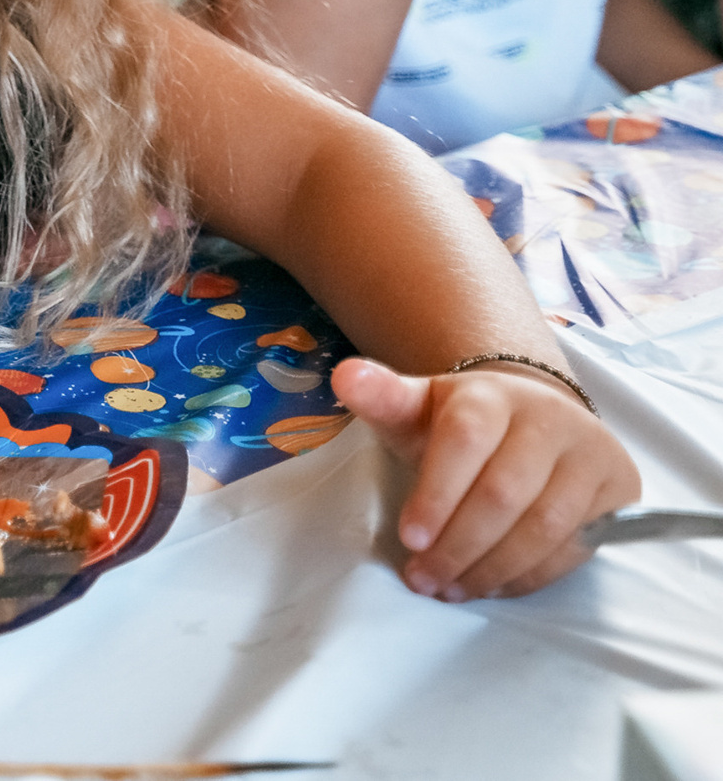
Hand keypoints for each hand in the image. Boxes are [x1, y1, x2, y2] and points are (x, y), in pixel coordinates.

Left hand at [332, 355, 638, 598]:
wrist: (531, 421)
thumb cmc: (462, 424)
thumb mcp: (417, 406)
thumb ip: (382, 396)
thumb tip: (346, 376)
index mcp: (491, 395)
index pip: (465, 442)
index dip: (437, 494)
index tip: (408, 538)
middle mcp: (549, 420)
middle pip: (505, 493)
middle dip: (458, 545)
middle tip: (423, 578)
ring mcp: (590, 456)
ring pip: (544, 527)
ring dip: (492, 568)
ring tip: (451, 588)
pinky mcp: (618, 494)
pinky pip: (574, 548)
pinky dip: (528, 575)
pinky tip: (491, 585)